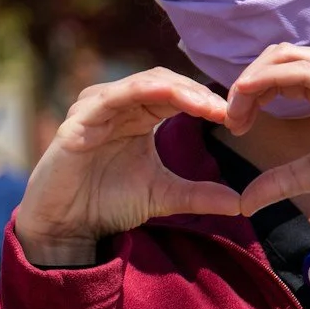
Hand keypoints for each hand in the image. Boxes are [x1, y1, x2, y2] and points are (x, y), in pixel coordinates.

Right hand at [15, 68, 242, 264]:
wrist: (68, 226)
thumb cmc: (107, 204)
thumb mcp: (163, 196)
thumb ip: (199, 194)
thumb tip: (241, 202)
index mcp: (136, 116)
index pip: (175, 93)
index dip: (206, 100)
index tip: (237, 118)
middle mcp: (116, 105)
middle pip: (163, 81)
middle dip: (197, 93)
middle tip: (226, 111)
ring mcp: (95, 109)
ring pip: (141, 83)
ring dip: (177, 90)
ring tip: (207, 107)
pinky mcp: (78, 121)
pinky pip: (112, 96)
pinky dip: (141, 91)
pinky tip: (168, 95)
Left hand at [225, 45, 309, 212]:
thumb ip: (279, 180)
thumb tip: (244, 203)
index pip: (279, 67)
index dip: (250, 90)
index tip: (236, 125)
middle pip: (276, 56)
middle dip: (245, 84)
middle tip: (232, 120)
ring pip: (283, 57)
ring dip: (251, 83)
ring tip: (237, 116)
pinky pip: (298, 71)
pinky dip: (267, 81)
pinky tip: (248, 98)